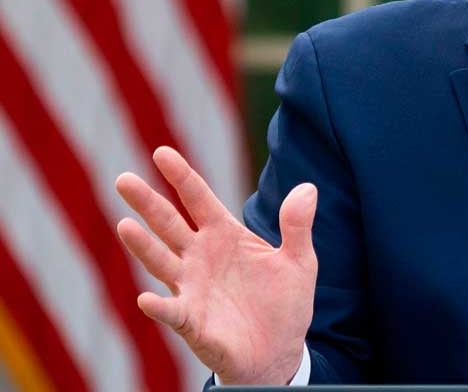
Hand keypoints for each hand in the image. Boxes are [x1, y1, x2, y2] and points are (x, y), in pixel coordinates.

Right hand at [115, 146, 317, 384]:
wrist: (281, 351)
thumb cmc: (284, 303)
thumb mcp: (299, 261)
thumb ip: (298, 226)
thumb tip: (308, 188)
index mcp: (225, 235)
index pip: (199, 199)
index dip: (182, 176)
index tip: (161, 152)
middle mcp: (201, 257)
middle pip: (169, 224)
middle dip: (147, 202)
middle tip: (122, 179)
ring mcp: (192, 288)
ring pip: (161, 262)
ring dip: (143, 246)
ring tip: (125, 225)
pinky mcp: (192, 322)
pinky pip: (172, 312)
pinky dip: (159, 307)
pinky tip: (146, 299)